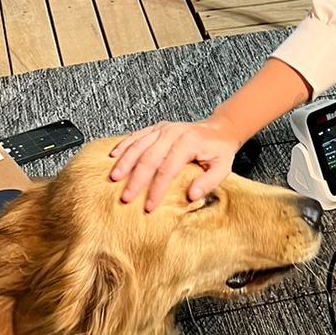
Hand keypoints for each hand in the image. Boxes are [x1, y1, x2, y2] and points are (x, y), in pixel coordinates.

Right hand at [109, 117, 241, 211]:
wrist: (219, 129)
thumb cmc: (219, 151)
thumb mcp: (222, 168)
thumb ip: (208, 182)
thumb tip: (192, 196)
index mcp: (187, 143)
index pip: (167, 170)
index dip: (157, 189)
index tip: (149, 207)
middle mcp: (172, 133)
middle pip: (148, 158)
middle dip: (136, 180)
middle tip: (125, 197)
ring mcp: (163, 129)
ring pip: (138, 145)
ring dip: (124, 162)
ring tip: (114, 178)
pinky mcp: (156, 127)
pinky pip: (136, 135)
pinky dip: (124, 145)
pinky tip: (113, 156)